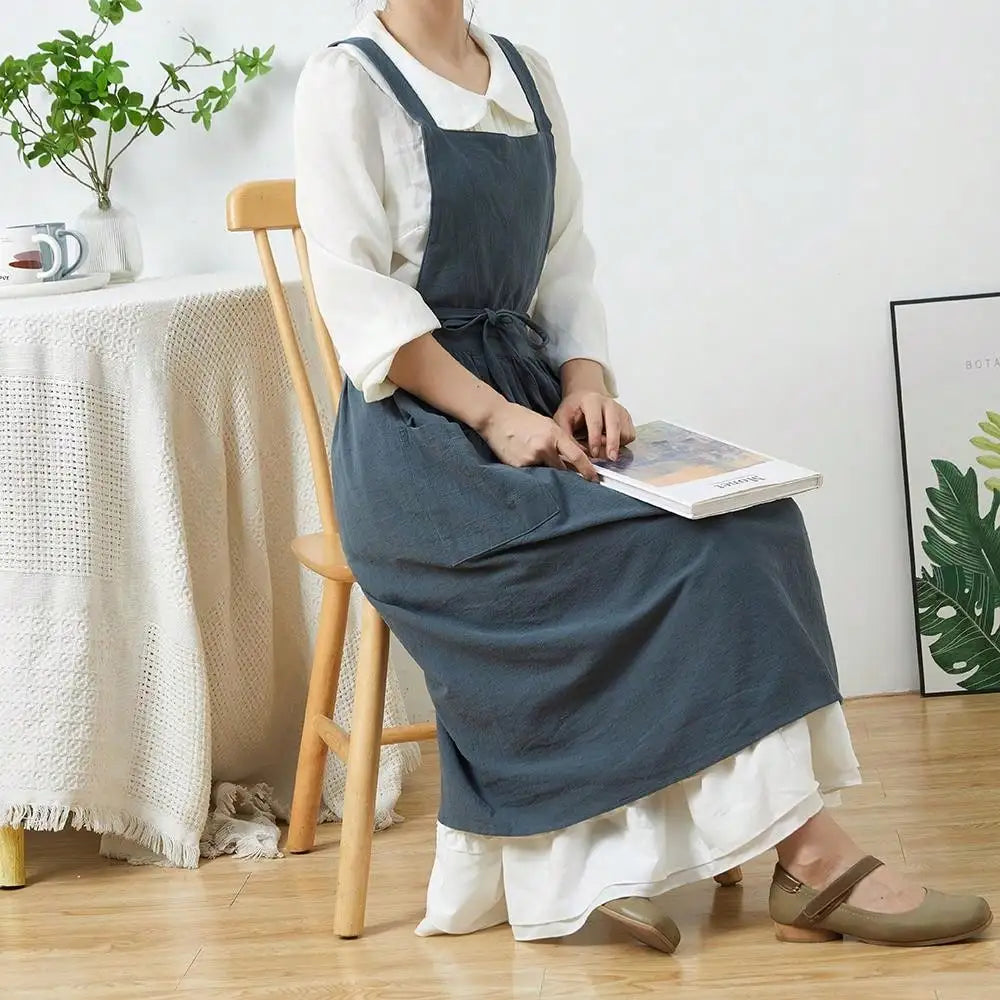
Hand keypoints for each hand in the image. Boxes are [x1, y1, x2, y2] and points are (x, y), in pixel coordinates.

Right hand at [479, 401, 597, 480]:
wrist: (495, 417)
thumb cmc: (521, 419)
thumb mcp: (546, 425)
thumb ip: (560, 441)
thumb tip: (574, 458)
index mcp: (554, 434)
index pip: (577, 456)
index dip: (588, 470)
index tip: (594, 479)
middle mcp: (544, 447)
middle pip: (563, 469)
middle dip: (566, 473)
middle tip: (567, 476)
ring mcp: (531, 458)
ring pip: (547, 472)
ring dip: (546, 470)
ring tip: (535, 458)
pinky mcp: (519, 466)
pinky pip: (532, 473)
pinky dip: (531, 469)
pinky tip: (523, 457)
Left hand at [553, 390, 635, 460]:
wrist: (584, 397)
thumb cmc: (573, 409)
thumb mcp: (562, 419)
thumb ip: (567, 435)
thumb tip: (578, 454)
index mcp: (591, 401)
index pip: (596, 422)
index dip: (594, 439)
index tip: (592, 453)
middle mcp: (609, 403)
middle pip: (615, 425)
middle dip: (613, 443)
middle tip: (610, 458)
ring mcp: (620, 410)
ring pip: (624, 432)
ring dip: (616, 444)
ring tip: (602, 447)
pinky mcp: (627, 418)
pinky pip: (630, 435)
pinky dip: (621, 443)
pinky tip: (609, 443)